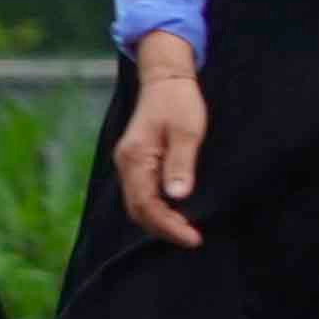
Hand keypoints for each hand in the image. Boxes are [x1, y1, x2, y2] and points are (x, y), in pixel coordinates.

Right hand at [113, 40, 210, 248]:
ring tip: (186, 231)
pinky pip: (141, 193)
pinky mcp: (135, 162)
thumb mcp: (187, 131)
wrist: (165, 79)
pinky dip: (156, 208)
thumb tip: (177, 196)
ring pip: (137, 204)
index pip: (146, 204)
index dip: (167, 225)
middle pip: (137, 210)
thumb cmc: (179, 102)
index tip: (192, 237)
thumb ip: (181, 163)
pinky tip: (176, 213)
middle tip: (192, 238)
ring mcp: (128, 164)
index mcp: (135, 158)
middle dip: (163, 228)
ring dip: (159, 221)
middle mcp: (125, 164)